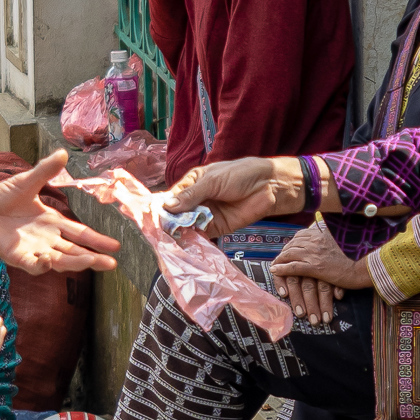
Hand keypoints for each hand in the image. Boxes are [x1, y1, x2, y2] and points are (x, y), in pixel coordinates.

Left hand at [0, 152, 120, 275]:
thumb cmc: (0, 197)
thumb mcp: (27, 181)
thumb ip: (46, 171)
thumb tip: (63, 153)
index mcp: (51, 222)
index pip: (80, 233)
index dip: (97, 240)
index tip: (116, 246)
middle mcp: (46, 239)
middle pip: (74, 251)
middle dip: (93, 258)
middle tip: (112, 264)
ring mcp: (33, 249)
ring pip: (60, 261)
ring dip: (75, 263)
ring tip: (92, 261)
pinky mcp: (17, 256)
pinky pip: (33, 265)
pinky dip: (43, 265)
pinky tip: (51, 260)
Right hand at [162, 155, 305, 229]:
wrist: (269, 186)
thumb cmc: (241, 175)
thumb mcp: (213, 181)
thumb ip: (192, 195)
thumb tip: (168, 206)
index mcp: (192, 183)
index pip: (172, 196)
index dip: (162, 207)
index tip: (151, 217)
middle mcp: (196, 200)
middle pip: (177, 214)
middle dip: (168, 222)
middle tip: (158, 232)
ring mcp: (206, 215)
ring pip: (187, 226)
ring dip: (179, 232)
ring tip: (168, 240)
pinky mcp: (217, 228)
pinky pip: (201, 235)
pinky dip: (193, 240)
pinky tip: (185, 244)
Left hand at [274, 217, 372, 323]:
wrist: (358, 270)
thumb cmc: (348, 259)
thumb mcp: (335, 242)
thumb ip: (324, 236)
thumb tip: (316, 225)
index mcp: (320, 234)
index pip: (298, 236)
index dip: (290, 244)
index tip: (286, 250)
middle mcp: (316, 241)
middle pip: (292, 245)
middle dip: (283, 253)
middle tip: (278, 260)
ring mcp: (314, 254)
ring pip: (290, 255)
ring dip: (280, 260)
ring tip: (275, 266)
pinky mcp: (315, 267)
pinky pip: (293, 267)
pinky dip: (282, 269)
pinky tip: (275, 270)